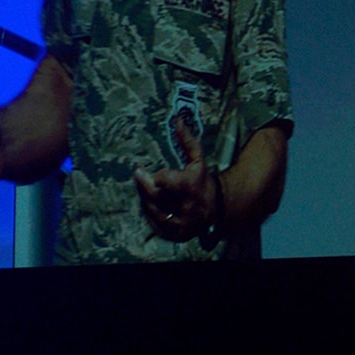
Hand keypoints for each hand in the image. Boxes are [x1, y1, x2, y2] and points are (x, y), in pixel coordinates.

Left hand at [134, 117, 216, 244]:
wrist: (216, 210)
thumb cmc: (202, 181)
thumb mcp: (198, 161)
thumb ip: (187, 141)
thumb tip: (177, 119)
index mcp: (190, 187)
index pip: (164, 180)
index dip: (160, 176)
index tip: (158, 173)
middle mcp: (185, 207)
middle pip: (153, 195)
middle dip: (143, 184)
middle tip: (138, 173)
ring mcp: (179, 223)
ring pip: (150, 210)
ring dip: (144, 198)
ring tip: (145, 189)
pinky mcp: (174, 235)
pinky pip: (153, 224)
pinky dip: (149, 213)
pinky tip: (150, 204)